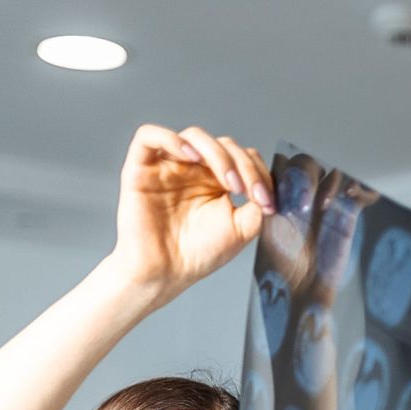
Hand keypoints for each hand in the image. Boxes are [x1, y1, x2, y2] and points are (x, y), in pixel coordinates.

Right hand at [106, 124, 274, 302]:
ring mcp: (168, 167)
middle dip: (243, 164)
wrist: (166, 273)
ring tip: (229, 182)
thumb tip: (270, 185)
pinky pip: (149, 136)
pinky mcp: (140, 169)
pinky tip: (192, 157)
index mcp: (217, 181)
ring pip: (194, 136)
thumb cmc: (198, 254)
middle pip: (223, 144)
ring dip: (218, 154)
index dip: (258, 171)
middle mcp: (194, 170)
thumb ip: (257, 202)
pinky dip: (172, 139)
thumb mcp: (242, 228)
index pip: (242, 157)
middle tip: (249, 192)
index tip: (266, 200)